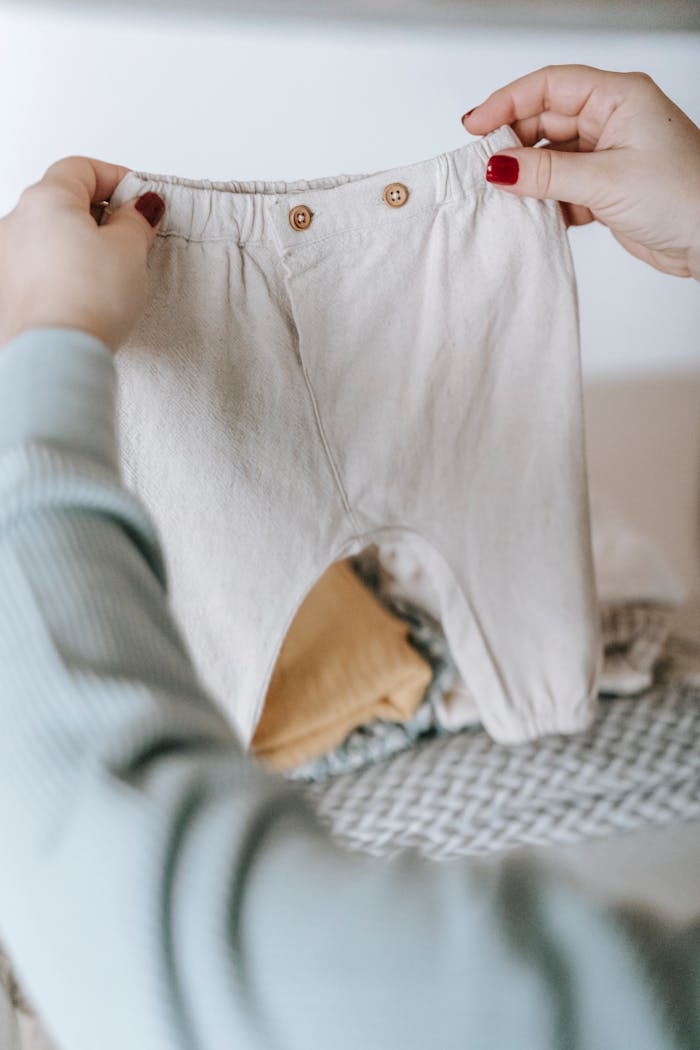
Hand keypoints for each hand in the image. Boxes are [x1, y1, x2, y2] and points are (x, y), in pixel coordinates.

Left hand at [0, 156, 164, 352]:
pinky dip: (62, 271)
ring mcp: (6, 258)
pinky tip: (84, 294)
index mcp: (45, 199)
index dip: (117, 179)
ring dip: (79, 244)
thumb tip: (139, 208)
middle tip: (131, 238)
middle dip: (99, 214)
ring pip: (49, 236)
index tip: (140, 200)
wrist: (56, 356)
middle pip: (62, 201)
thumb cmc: (87, 302)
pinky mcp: (7, 291)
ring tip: (108, 274)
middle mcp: (16, 222)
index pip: (82, 168)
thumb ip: (136, 219)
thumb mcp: (130, 250)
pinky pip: (39, 268)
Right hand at [462, 64, 699, 278]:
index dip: (507, 102)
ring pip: (551, 159)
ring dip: (529, 179)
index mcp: (618, 98)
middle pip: (545, 122)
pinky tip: (533, 215)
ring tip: (505, 197)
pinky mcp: (606, 190)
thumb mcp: (606, 180)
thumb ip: (547, 175)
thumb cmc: (684, 195)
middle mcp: (612, 121)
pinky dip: (546, 203)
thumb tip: (499, 167)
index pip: (550, 86)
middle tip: (485, 169)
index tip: (475, 126)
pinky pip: (562, 189)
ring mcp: (608, 156)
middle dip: (514, 144)